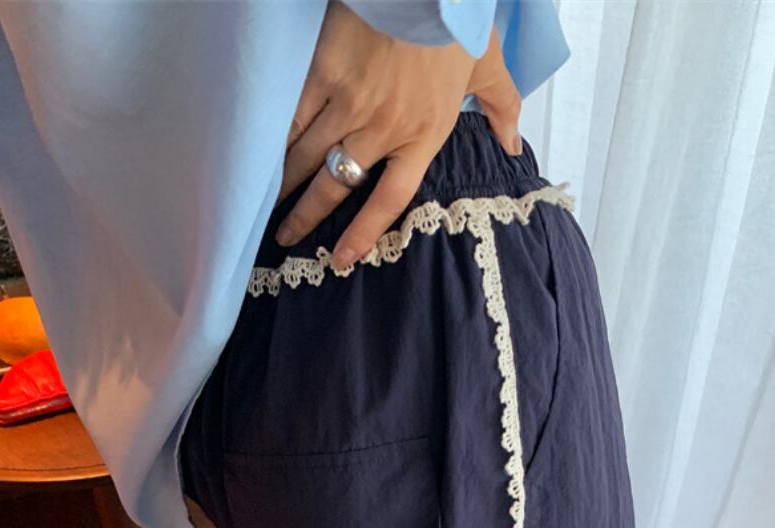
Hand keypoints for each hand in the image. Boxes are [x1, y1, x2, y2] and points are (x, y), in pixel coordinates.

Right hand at [276, 2, 521, 268]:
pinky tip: (260, 159)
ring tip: (267, 205)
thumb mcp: (489, 64)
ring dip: (284, 185)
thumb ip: (503, 107)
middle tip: (285, 237)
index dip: (362, 233)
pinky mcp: (323, 72)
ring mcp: (349, 102)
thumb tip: (513, 144)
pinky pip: (293, 117)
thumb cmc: (456, 18)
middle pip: (337, 185)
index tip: (340, 258)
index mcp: (423, 134)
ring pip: (308, 156)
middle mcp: (383, 128)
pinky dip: (275, 141)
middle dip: (305, 215)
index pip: (388, 200)